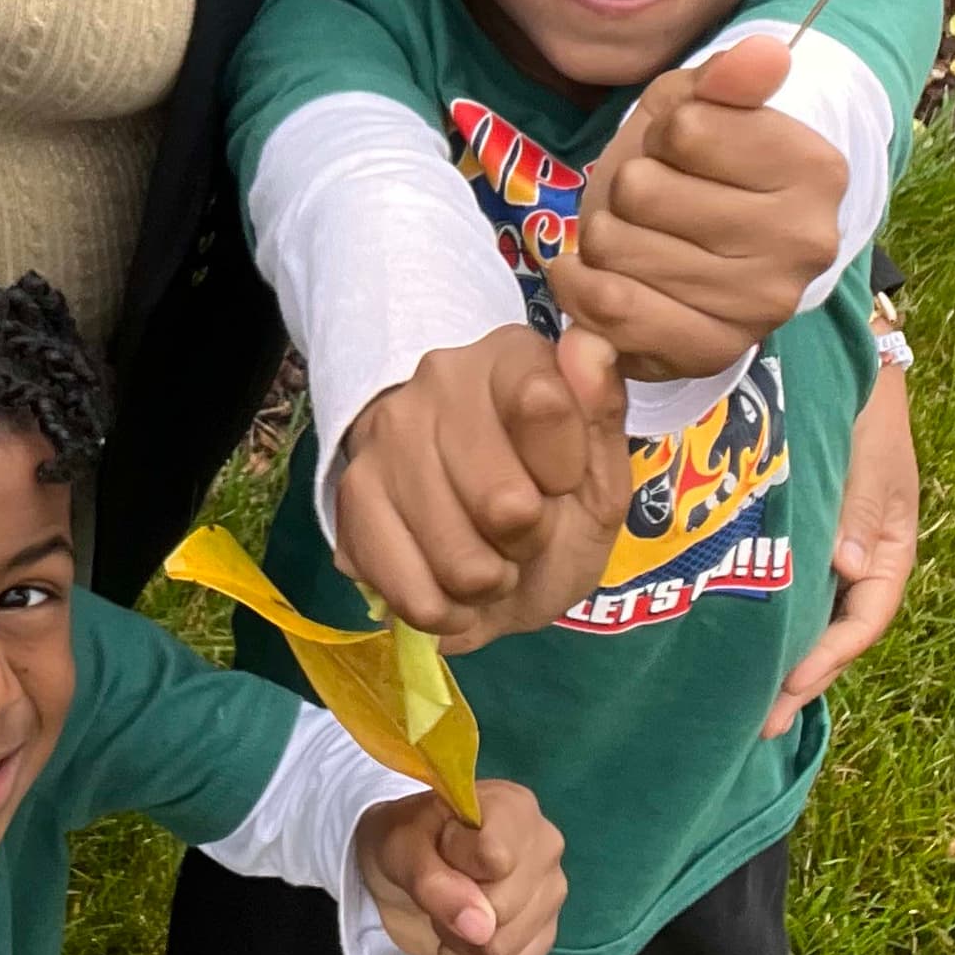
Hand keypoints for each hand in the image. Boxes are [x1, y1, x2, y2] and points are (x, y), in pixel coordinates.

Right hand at [332, 323, 629, 653]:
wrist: (481, 532)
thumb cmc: (550, 495)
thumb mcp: (599, 471)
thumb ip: (603, 411)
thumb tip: (590, 343)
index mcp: (511, 355)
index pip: (544, 407)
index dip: (563, 474)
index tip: (559, 479)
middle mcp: (439, 377)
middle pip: (504, 504)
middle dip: (527, 539)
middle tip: (522, 527)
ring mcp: (386, 434)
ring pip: (459, 561)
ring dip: (487, 582)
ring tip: (486, 552)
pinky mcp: (351, 495)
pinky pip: (412, 592)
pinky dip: (444, 610)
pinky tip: (447, 581)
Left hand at [355, 777, 565, 954]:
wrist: (407, 866)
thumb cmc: (408, 840)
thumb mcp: (400, 846)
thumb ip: (433, 881)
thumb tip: (480, 928)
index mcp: (515, 808)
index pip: (496, 859)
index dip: (455, 864)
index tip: (441, 847)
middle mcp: (546, 848)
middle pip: (501, 910)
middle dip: (453, 909)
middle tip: (439, 885)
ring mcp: (551, 895)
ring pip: (501, 949)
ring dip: (457, 940)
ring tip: (449, 909)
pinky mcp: (543, 937)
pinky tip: (458, 941)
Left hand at [548, 33, 841, 379]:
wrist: (702, 250)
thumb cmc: (696, 164)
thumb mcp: (699, 104)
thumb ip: (727, 77)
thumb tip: (768, 52)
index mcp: (816, 169)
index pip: (683, 130)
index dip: (662, 133)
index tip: (680, 151)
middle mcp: (804, 243)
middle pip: (642, 191)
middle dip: (628, 186)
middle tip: (651, 200)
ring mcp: (762, 304)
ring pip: (616, 247)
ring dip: (604, 235)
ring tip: (636, 234)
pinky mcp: (713, 349)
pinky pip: (612, 311)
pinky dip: (582, 285)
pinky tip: (595, 272)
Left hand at [762, 355, 917, 736]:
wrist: (850, 362)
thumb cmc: (863, 409)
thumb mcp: (872, 458)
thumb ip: (863, 511)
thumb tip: (853, 572)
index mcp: (891, 548)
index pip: (865, 617)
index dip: (830, 655)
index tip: (791, 683)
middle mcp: (863, 559)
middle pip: (836, 632)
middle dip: (803, 679)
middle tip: (763, 724)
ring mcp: (834, 551)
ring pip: (814, 619)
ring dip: (786, 660)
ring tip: (750, 705)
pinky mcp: (803, 536)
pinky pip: (794, 592)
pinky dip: (775, 622)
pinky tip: (743, 645)